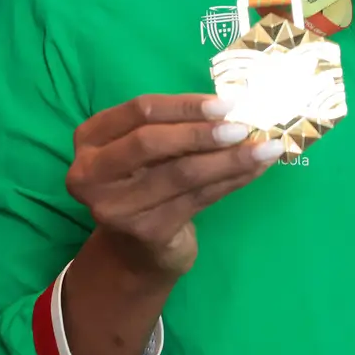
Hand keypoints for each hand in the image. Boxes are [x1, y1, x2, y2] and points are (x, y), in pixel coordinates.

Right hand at [66, 93, 280, 281]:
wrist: (134, 251)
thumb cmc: (144, 182)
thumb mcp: (144, 150)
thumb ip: (173, 127)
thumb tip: (232, 106)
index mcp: (90, 139)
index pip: (140, 112)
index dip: (184, 105)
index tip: (225, 103)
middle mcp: (92, 174)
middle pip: (152, 142)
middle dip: (202, 132)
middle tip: (243, 126)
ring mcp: (118, 207)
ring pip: (182, 173)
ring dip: (229, 158)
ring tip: (264, 147)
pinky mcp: (148, 231)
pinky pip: (199, 198)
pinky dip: (233, 180)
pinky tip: (256, 169)